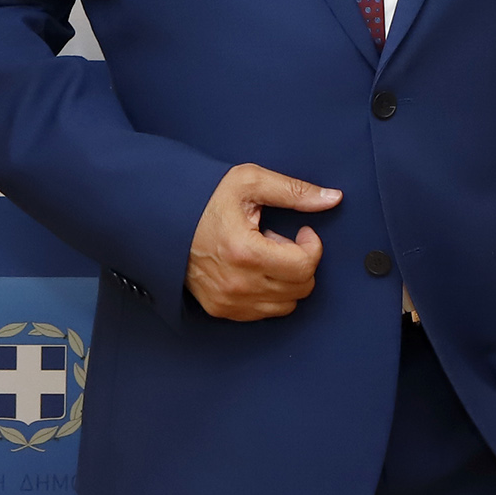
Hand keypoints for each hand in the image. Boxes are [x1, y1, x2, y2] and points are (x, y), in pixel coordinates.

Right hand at [186, 164, 341, 320]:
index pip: (305, 267)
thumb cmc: (205, 199)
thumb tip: (332, 199)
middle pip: (301, 288)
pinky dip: (269, 293)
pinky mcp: (221, 309)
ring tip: (265, 255)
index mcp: (245, 252)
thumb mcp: (249, 182)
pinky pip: (264, 313)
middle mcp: (238, 283)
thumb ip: (294, 191)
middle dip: (300, 262)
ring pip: (286, 305)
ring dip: (285, 279)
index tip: (303, 232)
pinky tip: (254, 269)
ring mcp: (228, 301)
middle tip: (279, 240)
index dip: (312, 246)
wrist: (163, 218)